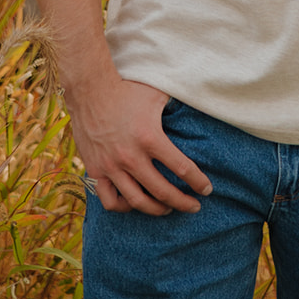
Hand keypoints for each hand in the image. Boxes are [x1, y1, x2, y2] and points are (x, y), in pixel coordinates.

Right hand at [66, 74, 211, 214]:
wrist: (91, 90)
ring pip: (137, 202)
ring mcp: (111, 166)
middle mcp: (131, 157)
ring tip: (167, 208)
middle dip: (182, 202)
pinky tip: (134, 203)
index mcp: (150, 138)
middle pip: (162, 191)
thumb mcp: (158, 94)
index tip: (207, 189)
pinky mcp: (95, 170)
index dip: (198, 182)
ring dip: (156, 209)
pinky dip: (124, 207)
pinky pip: (109, 201)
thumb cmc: (128, 89)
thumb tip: (199, 103)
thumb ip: (177, 105)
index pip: (181, 168)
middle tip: (194, 207)